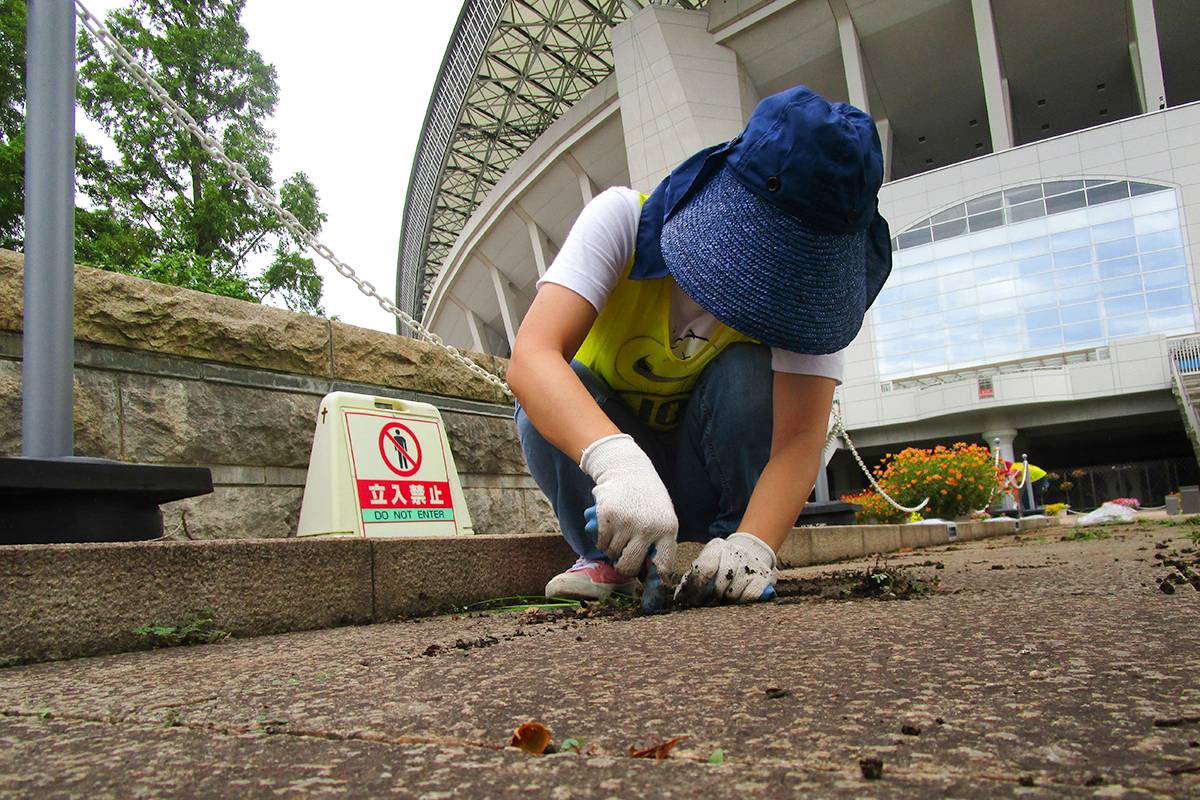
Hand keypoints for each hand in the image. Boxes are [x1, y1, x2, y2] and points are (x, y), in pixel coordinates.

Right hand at [580, 433, 677, 576]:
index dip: (654, 584)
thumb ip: (658, 544)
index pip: (662, 567)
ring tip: (618, 533)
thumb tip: (648, 579)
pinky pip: (601, 542)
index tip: (648, 594)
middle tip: (622, 562)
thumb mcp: (662, 518)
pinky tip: (609, 527)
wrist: (628, 469)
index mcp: (667, 529)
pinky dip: (602, 540)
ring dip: (612, 550)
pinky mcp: (607, 516)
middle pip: (630, 566)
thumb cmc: (647, 499)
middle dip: (623, 568)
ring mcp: (626, 522)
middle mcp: (648, 527)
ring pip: (612, 554)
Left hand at [675, 532, 777, 605]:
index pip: (704, 569)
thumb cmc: (722, 560)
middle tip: (714, 598)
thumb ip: (693, 577)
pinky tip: (739, 596)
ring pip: (734, 593)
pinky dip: (743, 600)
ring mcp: (751, 563)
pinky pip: (750, 596)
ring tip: (727, 594)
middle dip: (714, 595)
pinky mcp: (764, 576)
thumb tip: (679, 597)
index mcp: (716, 547)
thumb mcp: (707, 560)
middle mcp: (735, 552)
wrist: (751, 549)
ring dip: (728, 598)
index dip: (697, 588)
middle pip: (720, 584)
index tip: (693, 601)